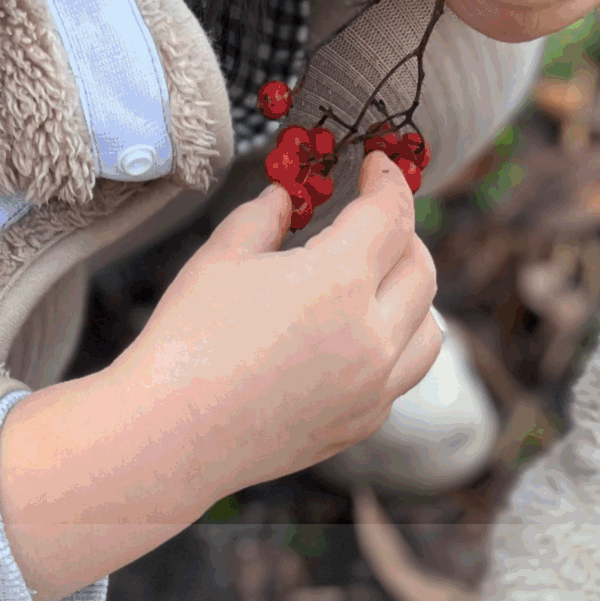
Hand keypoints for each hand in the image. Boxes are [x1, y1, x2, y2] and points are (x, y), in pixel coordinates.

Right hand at [126, 152, 439, 483]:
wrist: (171, 434)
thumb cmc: (187, 340)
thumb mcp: (222, 256)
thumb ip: (266, 216)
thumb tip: (287, 198)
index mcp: (341, 280)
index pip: (391, 214)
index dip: (388, 181)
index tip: (378, 166)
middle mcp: (373, 336)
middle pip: (421, 268)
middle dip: (402, 234)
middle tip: (371, 221)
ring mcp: (373, 386)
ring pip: (429, 330)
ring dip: (413, 296)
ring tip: (379, 283)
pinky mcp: (360, 423)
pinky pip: (401, 377)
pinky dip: (394, 347)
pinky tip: (358, 338)